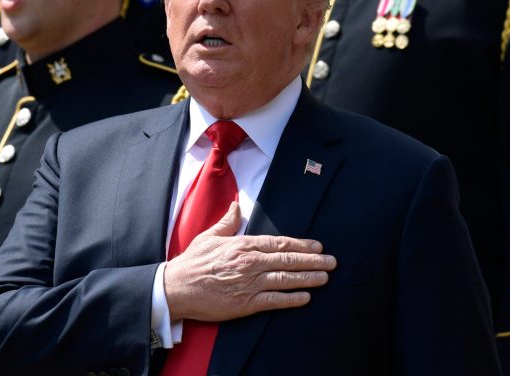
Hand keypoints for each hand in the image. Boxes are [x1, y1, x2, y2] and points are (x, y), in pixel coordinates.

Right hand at [163, 202, 335, 321]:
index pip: (279, 243)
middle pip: (288, 260)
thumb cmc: (192, 262)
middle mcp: (250, 263)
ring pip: (286, 279)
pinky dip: (292, 299)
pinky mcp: (246, 303)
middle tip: (331, 261)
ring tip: (325, 277)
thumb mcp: (209, 236)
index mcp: (244, 245)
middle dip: (313, 261)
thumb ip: (227, 222)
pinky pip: (274, 300)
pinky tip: (306, 297)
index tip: (317, 246)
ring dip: (308, 278)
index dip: (301, 245)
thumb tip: (237, 206)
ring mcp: (250, 283)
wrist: (177, 288)